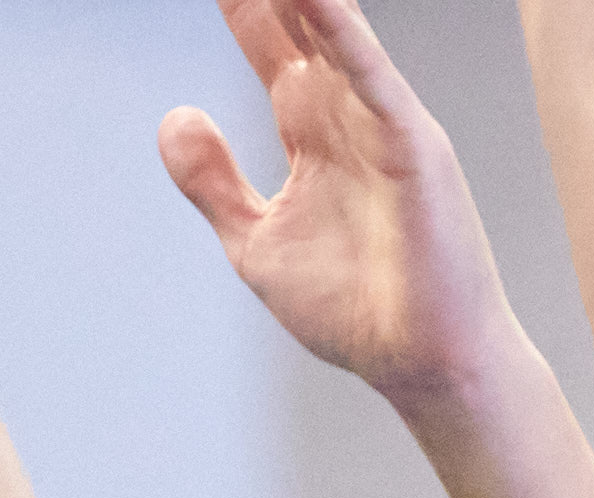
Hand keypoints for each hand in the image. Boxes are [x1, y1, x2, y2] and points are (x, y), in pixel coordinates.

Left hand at [160, 0, 515, 413]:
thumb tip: (174, 116)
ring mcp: (384, 124)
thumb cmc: (355, 310)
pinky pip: (377, 78)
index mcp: (313, 129)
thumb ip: (213, 181)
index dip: (239, 1)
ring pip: (338, 31)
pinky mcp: (414, 148)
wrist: (419, 365)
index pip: (269, 40)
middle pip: (301, 17)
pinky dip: (347, 34)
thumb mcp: (257, 242)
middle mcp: (349, 112)